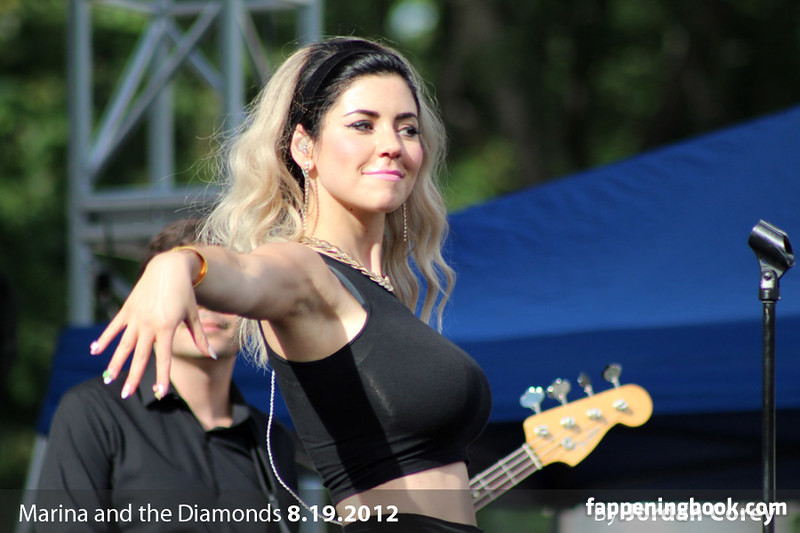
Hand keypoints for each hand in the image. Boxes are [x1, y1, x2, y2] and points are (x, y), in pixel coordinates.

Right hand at [89, 250, 214, 398]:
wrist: (169, 267)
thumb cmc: (185, 293)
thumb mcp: (193, 315)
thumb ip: (199, 337)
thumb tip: (213, 355)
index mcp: (167, 327)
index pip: (164, 358)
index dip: (161, 376)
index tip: (159, 393)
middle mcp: (149, 324)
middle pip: (139, 356)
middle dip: (133, 377)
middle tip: (127, 395)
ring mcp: (136, 316)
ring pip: (123, 344)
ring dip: (115, 362)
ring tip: (108, 379)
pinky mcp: (127, 308)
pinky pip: (114, 327)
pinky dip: (104, 338)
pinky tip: (94, 351)